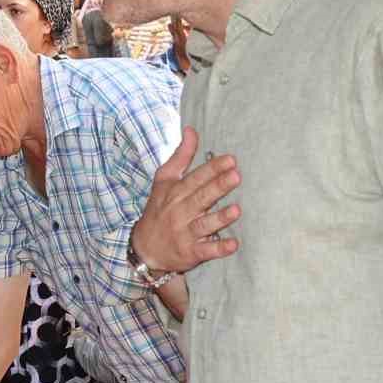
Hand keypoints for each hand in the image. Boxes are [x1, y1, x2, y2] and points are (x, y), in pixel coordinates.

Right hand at [130, 126, 240, 275]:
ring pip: (204, 224)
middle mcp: (180, 212)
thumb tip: (191, 129)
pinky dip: (219, 248)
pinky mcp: (191, 253)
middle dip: (218, 187)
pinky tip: (233, 244)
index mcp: (175, 192)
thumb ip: (181, 155)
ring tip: (236, 210)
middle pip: (201, 198)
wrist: (145, 249)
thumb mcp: (164, 180)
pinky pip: (206, 251)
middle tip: (236, 175)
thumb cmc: (159, 210)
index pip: (195, 178)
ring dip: (220, 218)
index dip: (212, 169)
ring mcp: (185, 233)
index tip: (230, 160)